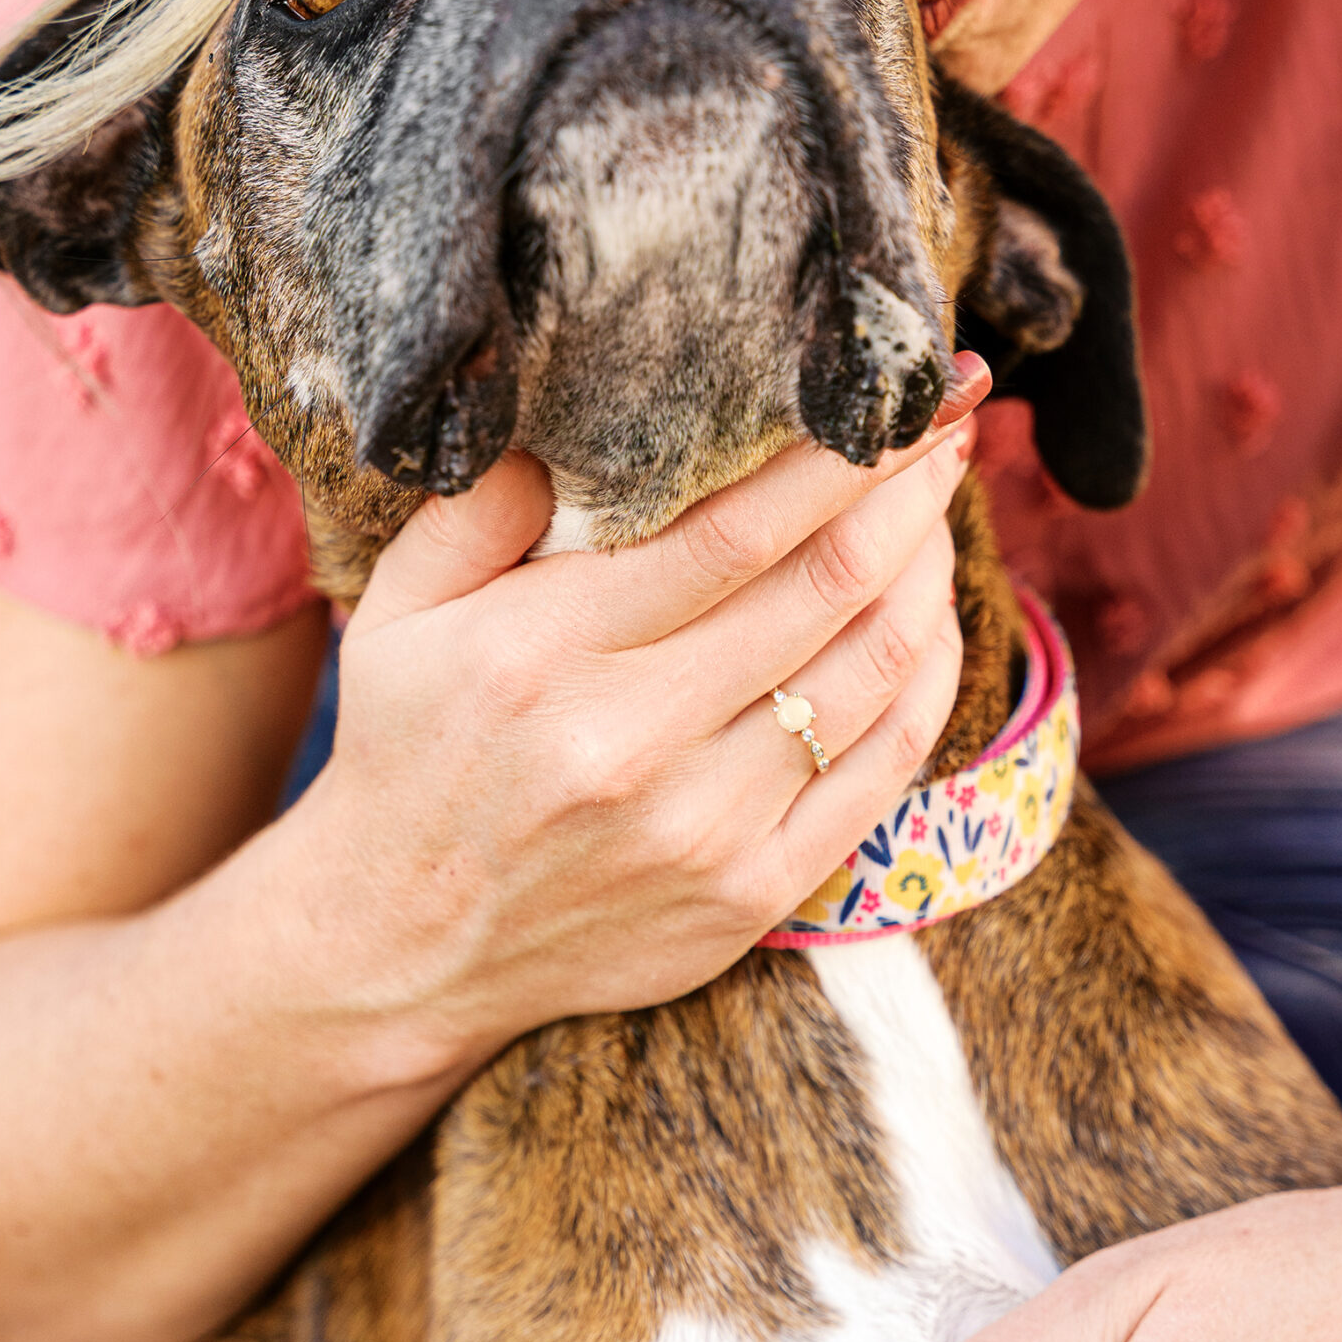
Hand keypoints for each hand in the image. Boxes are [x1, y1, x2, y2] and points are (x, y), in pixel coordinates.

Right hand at [285, 352, 986, 1064]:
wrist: (406, 948)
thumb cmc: (409, 754)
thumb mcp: (396, 615)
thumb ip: (476, 508)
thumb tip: (577, 420)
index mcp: (542, 653)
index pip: (735, 530)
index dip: (839, 456)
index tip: (900, 394)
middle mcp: (630, 741)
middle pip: (825, 586)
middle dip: (906, 489)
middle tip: (946, 422)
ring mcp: (702, 826)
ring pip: (873, 670)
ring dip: (926, 573)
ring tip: (937, 507)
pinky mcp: (749, 892)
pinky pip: (883, 768)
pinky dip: (926, 679)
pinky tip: (928, 620)